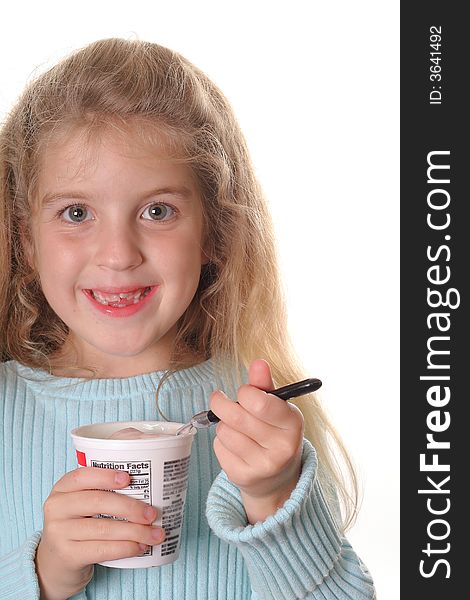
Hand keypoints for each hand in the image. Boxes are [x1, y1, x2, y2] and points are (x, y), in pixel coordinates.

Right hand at [35, 467, 164, 599]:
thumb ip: (103, 493)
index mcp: (62, 488)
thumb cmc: (78, 525)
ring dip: (135, 531)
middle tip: (152, 513)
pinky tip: (139, 547)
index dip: (106, 476)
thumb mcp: (81, 504)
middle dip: (130, 507)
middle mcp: (57, 508)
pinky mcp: (67, 556)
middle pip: (97, 502)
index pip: (82, 476)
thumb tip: (148, 491)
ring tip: (154, 534)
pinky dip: (125, 548)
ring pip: (104, 528)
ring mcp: (59, 533)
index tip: (129, 479)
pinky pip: (101, 550)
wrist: (54, 562)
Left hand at [210, 359, 303, 523]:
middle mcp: (282, 448)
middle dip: (222, 404)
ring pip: (224, 431)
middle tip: (218, 399)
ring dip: (223, 424)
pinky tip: (235, 446)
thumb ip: (264, 385)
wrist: (277, 478)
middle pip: (236, 417)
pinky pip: (219, 447)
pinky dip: (221, 442)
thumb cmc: (274, 431)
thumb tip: (258, 362)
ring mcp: (263, 466)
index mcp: (293, 424)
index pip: (260, 403)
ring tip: (235, 427)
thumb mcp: (276, 407)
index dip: (245, 392)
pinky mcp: (243, 477)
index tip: (244, 392)